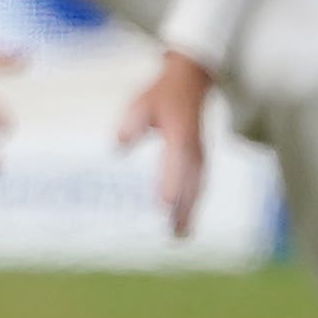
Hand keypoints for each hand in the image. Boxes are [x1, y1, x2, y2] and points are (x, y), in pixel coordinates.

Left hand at [117, 49, 214, 237]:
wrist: (191, 81)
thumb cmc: (162, 94)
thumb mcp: (142, 102)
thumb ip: (131, 124)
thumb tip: (118, 146)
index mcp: (179, 136)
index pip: (176, 164)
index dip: (170, 185)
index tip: (163, 206)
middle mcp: (193, 149)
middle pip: (189, 184)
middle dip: (182, 210)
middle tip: (173, 235)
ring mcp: (199, 155)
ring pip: (196, 188)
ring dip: (190, 212)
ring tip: (180, 235)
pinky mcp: (199, 158)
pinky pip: (198, 184)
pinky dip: (193, 203)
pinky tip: (186, 219)